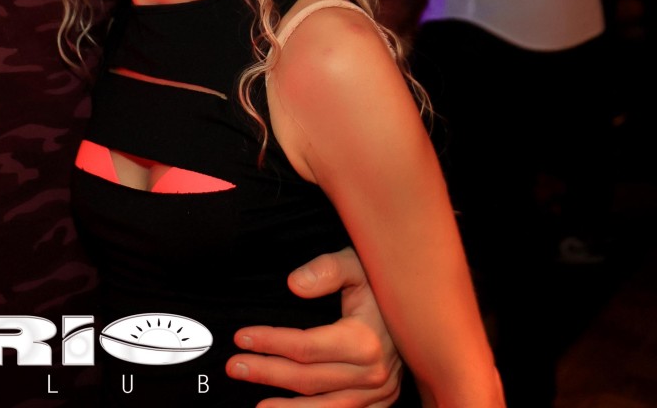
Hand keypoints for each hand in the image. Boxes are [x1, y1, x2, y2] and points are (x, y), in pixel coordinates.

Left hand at [228, 247, 402, 406]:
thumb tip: (293, 285)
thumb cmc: (381, 282)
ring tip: (257, 407)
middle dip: (267, 373)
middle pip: (309, 380)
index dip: (270, 343)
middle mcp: (374, 373)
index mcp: (366, 340)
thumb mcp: (357, 263)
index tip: (242, 337)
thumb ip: (326, 270)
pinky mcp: (381, 404)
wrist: (421, 306)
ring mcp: (379, 394)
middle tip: (235, 366)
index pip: (306, 348)